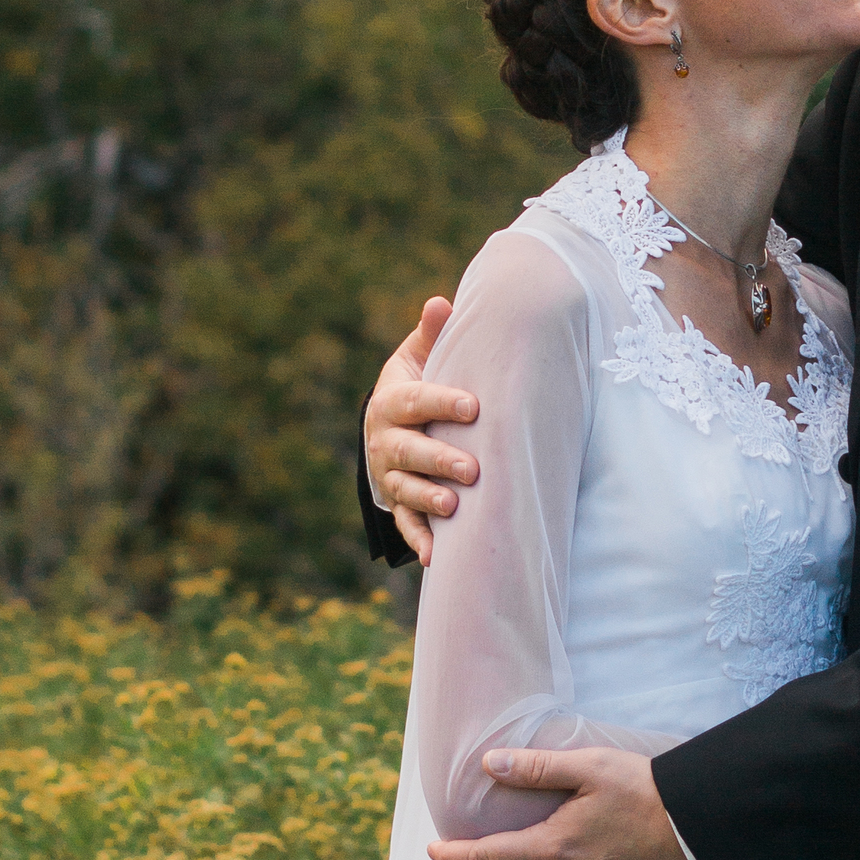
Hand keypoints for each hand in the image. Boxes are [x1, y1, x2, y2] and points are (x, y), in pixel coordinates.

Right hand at [366, 297, 479, 565]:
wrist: (390, 423)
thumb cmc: (419, 384)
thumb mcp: (421, 357)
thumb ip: (432, 335)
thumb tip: (441, 302)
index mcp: (392, 400)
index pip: (416, 400)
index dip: (443, 403)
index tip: (475, 407)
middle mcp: (385, 439)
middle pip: (409, 451)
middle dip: (439, 460)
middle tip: (473, 469)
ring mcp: (389, 474)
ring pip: (405, 489)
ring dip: (428, 500)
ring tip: (456, 508)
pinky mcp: (397, 503)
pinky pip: (405, 524)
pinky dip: (419, 540)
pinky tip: (437, 556)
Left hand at [426, 747, 701, 859]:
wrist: (697, 828)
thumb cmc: (644, 790)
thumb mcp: (589, 766)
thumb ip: (536, 768)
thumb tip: (489, 764)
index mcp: (552, 846)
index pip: (486, 857)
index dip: (454, 856)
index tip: (433, 851)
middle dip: (500, 858)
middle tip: (505, 835)